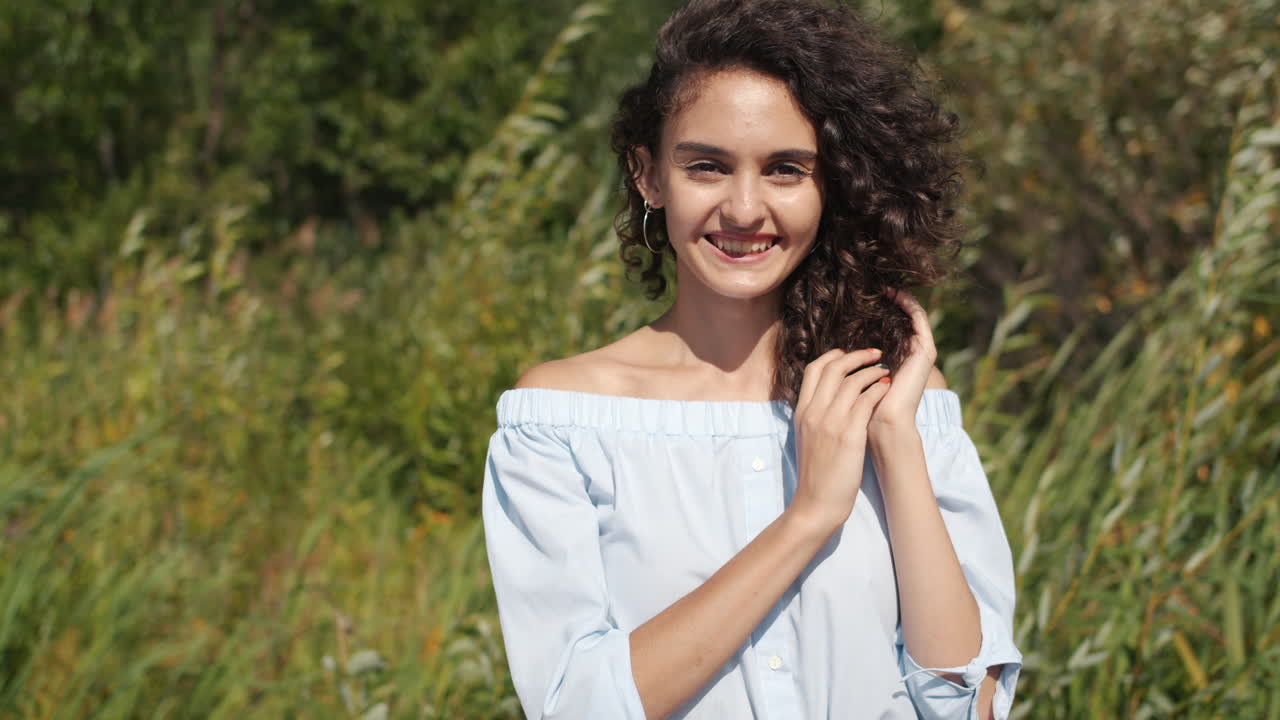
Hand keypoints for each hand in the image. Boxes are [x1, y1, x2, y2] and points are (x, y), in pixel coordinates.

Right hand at [789, 347, 892, 531]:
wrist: (816, 503)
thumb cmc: (816, 474)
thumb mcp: (807, 438)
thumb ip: (816, 415)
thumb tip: (830, 398)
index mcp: (802, 412)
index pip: (814, 369)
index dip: (833, 356)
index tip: (849, 354)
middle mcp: (814, 412)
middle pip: (834, 368)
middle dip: (857, 356)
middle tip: (876, 354)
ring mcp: (831, 422)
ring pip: (853, 381)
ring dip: (873, 371)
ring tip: (886, 373)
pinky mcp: (849, 434)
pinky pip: (867, 400)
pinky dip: (879, 390)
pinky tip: (888, 389)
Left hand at [868, 287, 936, 443]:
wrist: (883, 424)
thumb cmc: (865, 406)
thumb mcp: (857, 375)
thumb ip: (855, 359)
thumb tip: (837, 345)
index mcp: (897, 359)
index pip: (890, 328)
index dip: (880, 311)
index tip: (863, 297)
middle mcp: (911, 354)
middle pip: (902, 319)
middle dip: (890, 301)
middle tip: (875, 284)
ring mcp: (921, 351)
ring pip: (912, 315)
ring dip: (900, 298)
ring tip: (884, 284)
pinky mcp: (925, 351)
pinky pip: (919, 319)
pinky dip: (908, 304)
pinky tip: (894, 294)